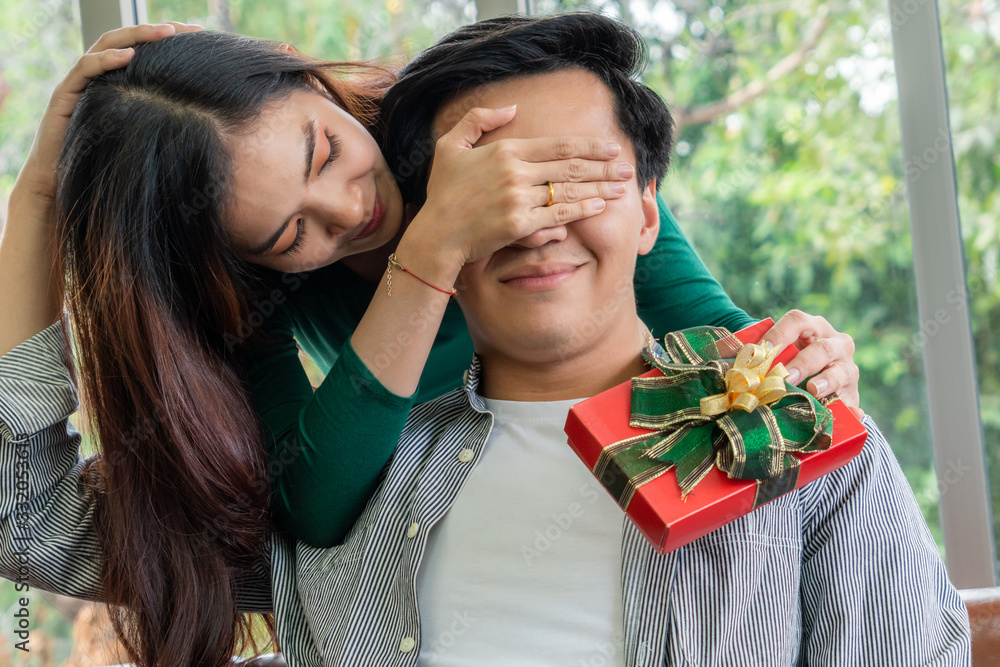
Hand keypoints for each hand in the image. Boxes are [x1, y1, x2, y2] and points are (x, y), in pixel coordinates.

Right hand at [12, 22, 202, 207]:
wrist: (59, 186)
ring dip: (136, 36)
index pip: (143, 51)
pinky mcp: (64, 96)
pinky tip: (129, 55)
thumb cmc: (103, 166)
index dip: (169, 41)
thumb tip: (206, 124)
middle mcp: (98, 78)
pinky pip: (84, 68)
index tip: (200, 36)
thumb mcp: (140, 139)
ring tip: (164, 33)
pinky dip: (106, 59)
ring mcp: (80, 83)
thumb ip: (160, 123)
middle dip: (157, 31)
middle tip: (187, 29)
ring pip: (106, 45)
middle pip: (127, 41)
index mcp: (117, 84)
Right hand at [407, 105, 631, 273]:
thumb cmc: (443, 193)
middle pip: (570, 165)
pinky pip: (559, 215)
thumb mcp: (450, 146)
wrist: (437, 234)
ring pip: (570, 190)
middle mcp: (515, 172)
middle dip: (604, 166)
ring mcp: (519, 198)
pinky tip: (600, 206)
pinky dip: (583, 210)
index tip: (611, 147)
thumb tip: (513, 107)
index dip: (589, 145)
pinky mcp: (520, 224)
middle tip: (627, 167)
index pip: (558, 145)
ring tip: (621, 187)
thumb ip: (480, 120)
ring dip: (600, 188)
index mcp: (505, 150)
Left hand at [759, 309, 863, 418]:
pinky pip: (853, 400)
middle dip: (802, 363)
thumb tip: (725, 360)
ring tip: (814, 390)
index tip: (762, 350)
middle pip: (821, 348)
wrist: (817, 379)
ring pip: (842, 371)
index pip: (797, 321)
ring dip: (827, 381)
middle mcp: (835, 343)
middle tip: (785, 377)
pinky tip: (850, 413)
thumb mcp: (778, 352)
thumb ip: (758, 354)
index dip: (779, 333)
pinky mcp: (853, 393)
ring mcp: (847, 368)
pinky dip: (851, 408)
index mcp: (812, 327)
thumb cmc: (788, 361)